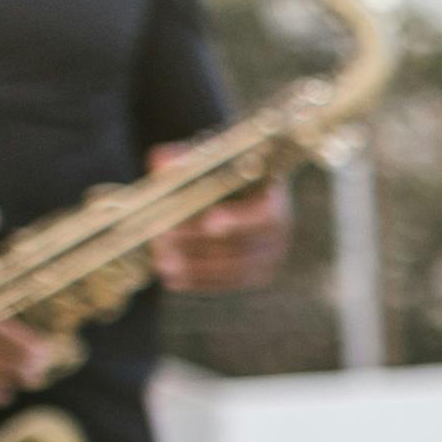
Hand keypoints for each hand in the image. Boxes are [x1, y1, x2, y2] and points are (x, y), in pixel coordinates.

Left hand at [152, 145, 291, 292]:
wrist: (240, 192)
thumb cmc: (222, 171)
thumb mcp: (207, 158)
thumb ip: (185, 158)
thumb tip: (161, 162)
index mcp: (275, 196)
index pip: (265, 214)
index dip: (239, 220)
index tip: (209, 222)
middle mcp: (279, 231)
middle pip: (243, 246)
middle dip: (199, 245)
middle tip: (163, 240)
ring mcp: (269, 257)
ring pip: (234, 269)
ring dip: (195, 268)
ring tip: (161, 262)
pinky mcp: (254, 275)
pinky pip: (228, 284)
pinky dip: (199, 282)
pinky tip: (172, 279)